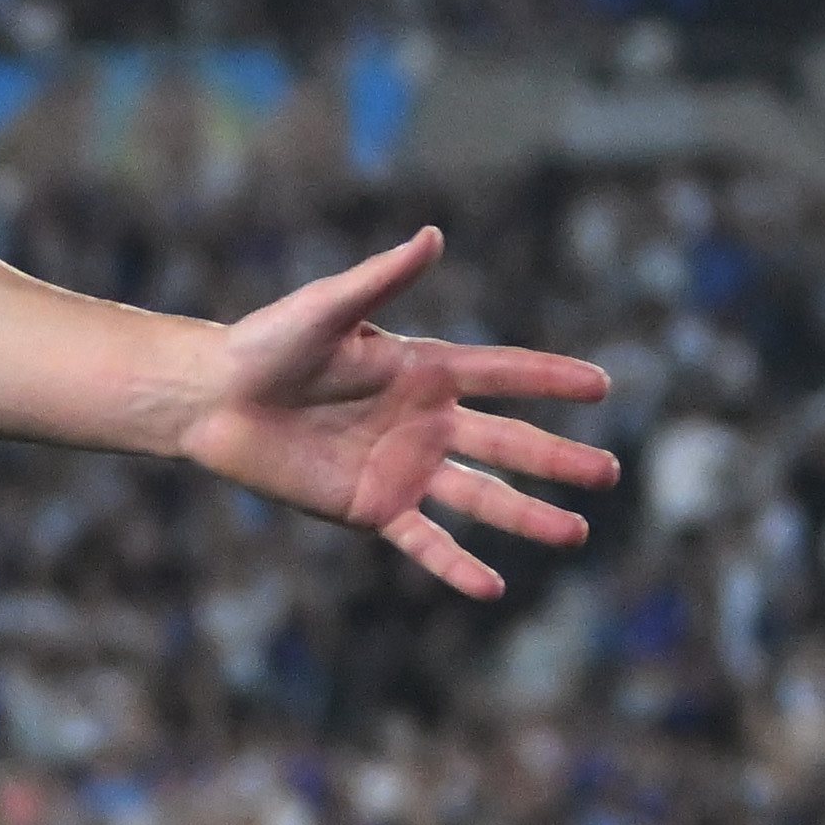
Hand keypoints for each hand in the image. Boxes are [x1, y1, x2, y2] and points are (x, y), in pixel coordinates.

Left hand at [175, 231, 619, 600]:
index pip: (503, 374)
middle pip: (507, 442)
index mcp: (423, 369)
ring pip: (479, 497)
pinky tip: (493, 588)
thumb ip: (381, 280)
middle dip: (558, 459)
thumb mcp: (326, 310)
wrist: (215, 399)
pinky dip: (456, 566)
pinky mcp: (372, 507)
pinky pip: (423, 541)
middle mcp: (425, 421)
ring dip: (527, 516)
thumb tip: (431, 236)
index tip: (601, 386)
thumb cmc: (267, 344)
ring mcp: (403, 468)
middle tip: (609, 473)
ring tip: (575, 534)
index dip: (550, 379)